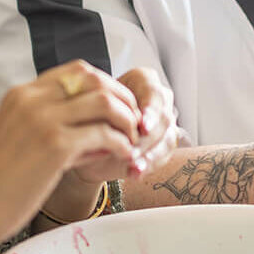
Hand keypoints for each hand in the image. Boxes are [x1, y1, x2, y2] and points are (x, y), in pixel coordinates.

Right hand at [0, 61, 140, 223]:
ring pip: (104, 101)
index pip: (77, 71)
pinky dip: (121, 143)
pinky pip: (104, 133)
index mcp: (21, 94)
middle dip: (122, 98)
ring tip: (131, 140)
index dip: (106, 85)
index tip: (118, 107)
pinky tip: (123, 156)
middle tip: (133, 123)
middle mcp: (32, 99)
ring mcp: (43, 120)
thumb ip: (52, 125)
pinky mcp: (55, 146)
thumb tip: (99, 127)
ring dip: (126, 119)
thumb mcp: (19, 139)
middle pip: (95, 79)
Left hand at [66, 66, 180, 184]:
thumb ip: (103, 114)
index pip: (153, 91)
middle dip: (148, 137)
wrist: (87, 143)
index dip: (150, 110)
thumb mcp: (91, 112)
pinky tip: (135, 172)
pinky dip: (148, 165)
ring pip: (166, 138)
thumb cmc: (89, 120)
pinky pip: (163, 155)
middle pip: (164, 117)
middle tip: (133, 151)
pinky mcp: (164, 144)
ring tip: (132, 166)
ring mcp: (163, 123)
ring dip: (148, 154)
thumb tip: (110, 125)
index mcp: (143, 81)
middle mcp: (157, 100)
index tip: (142, 126)